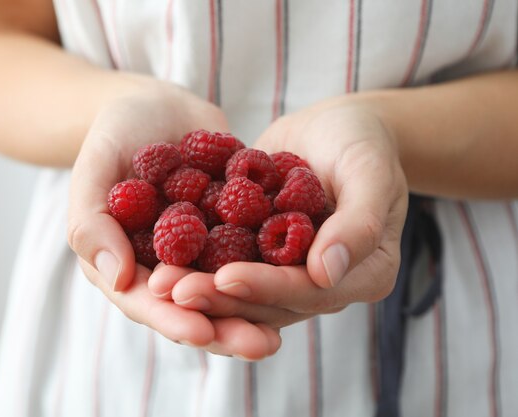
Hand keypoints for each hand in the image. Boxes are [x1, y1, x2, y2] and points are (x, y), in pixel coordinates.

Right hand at [67, 84, 280, 358]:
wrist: (157, 104)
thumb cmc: (114, 133)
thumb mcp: (95, 169)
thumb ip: (93, 223)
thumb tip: (117, 278)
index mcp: (129, 263)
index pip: (149, 303)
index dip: (174, 320)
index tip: (203, 333)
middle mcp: (169, 265)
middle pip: (197, 307)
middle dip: (228, 328)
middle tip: (263, 346)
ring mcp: (205, 249)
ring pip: (232, 288)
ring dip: (259, 308)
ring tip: (290, 329)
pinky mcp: (237, 227)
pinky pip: (258, 249)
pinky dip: (279, 263)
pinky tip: (309, 275)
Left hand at [149, 98, 407, 327]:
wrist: (333, 127)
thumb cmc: (361, 141)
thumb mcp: (369, 170)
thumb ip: (359, 222)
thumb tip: (326, 273)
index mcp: (363, 274)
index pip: (311, 292)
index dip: (268, 288)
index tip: (226, 278)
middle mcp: (324, 284)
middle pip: (270, 303)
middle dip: (220, 299)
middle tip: (173, 290)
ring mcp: (290, 274)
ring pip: (243, 293)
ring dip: (201, 290)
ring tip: (159, 282)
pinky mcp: (260, 257)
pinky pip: (228, 265)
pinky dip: (198, 266)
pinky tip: (162, 261)